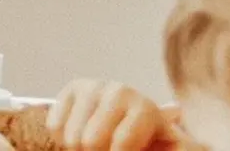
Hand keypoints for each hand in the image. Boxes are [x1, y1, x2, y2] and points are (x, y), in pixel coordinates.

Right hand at [48, 80, 185, 150]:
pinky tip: (81, 134)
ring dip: (78, 150)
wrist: (131, 122)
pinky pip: (56, 126)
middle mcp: (119, 91)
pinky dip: (63, 140)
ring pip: (71, 137)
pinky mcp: (72, 88)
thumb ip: (174, 147)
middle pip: (90, 142)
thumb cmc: (147, 142)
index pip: (121, 144)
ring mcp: (94, 86)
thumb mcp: (165, 147)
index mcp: (144, 108)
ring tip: (95, 147)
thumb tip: (173, 116)